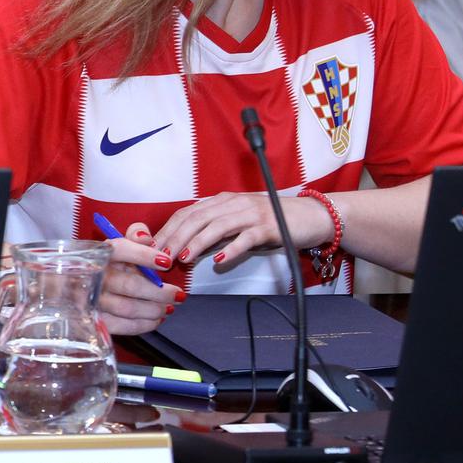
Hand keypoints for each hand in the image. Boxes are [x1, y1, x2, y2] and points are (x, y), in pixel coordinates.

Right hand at [98, 223, 179, 335]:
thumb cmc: (104, 265)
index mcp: (99, 253)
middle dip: (160, 292)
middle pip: (131, 285)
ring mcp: (91, 300)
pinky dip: (144, 324)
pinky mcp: (93, 319)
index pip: (121, 250)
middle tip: (178, 294)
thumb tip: (145, 236)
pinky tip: (156, 319)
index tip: (167, 262)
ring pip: (128, 309)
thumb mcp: (117, 246)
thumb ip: (134, 236)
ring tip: (168, 307)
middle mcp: (93, 276)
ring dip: (154, 310)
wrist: (75, 286)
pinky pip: (122, 326)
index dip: (145, 256)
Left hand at [151, 194, 333, 271]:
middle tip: (160, 256)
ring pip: (217, 226)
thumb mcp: (237, 222)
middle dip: (175, 237)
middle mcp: (233, 203)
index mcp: (222, 201)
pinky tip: (220, 261)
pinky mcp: (269, 227)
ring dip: (197, 243)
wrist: (311, 216)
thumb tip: (184, 248)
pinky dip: (231, 249)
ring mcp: (251, 213)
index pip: (187, 213)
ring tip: (182, 258)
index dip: (167, 229)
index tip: (152, 247)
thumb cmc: (270, 222)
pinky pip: (246, 238)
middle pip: (196, 218)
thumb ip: (213, 231)